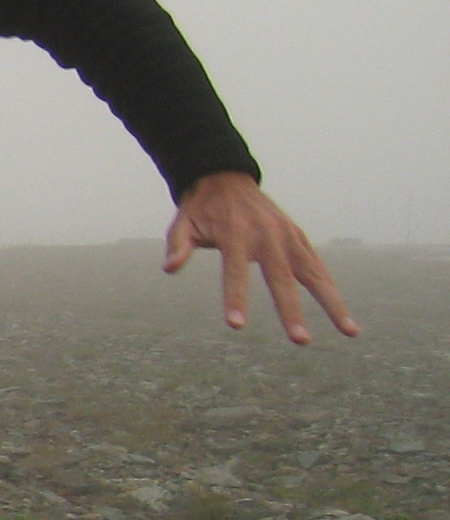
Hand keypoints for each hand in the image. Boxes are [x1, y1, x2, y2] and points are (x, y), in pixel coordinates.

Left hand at [163, 171, 358, 342]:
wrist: (225, 179)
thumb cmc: (201, 209)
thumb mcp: (183, 224)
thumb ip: (178, 245)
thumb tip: (170, 268)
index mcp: (234, 235)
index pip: (234, 272)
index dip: (235, 298)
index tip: (236, 326)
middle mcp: (267, 236)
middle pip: (282, 279)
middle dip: (292, 312)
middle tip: (301, 341)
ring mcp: (287, 236)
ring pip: (314, 274)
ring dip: (333, 303)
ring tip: (350, 332)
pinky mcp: (298, 236)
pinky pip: (318, 265)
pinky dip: (330, 287)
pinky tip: (343, 313)